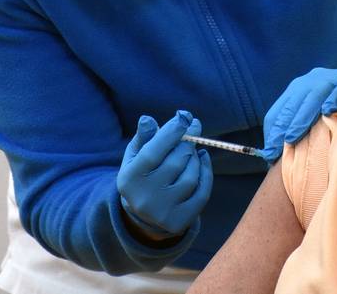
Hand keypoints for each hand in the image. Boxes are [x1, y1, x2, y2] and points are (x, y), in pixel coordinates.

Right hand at [117, 111, 213, 239]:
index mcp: (130, 179)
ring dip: (195, 157)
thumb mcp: (135, 156)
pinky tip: (202, 160)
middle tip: (194, 127)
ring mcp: (163, 212)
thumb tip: (147, 119)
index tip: (185, 116)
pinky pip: (202, 192)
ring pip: (190, 176)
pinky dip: (205, 173)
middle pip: (175, 162)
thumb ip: (143, 138)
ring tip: (191, 149)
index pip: (153, 151)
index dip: (171, 132)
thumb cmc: (142, 175)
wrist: (143, 215)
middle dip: (188, 141)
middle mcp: (145, 198)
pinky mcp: (180, 221)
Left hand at [260, 68, 336, 161]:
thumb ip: (298, 131)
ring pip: (314, 95)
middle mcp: (312, 79)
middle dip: (283, 127)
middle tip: (278, 148)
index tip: (269, 154)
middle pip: (293, 103)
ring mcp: (332, 77)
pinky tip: (328, 110)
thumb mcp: (314, 118)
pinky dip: (335, 97)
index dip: (273, 131)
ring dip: (302, 116)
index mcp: (299, 88)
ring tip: (293, 136)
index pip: (280, 109)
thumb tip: (273, 157)